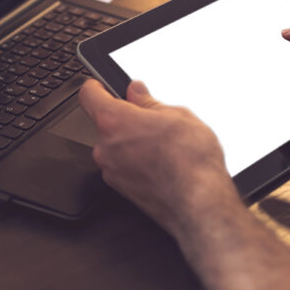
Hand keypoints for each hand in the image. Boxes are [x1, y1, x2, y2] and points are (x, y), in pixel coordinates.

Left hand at [78, 79, 238, 236]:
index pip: (89, 94)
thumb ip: (149, 102)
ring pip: (117, 147)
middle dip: (127, 119)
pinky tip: (163, 164)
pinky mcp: (122, 191)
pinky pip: (124, 167)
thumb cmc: (191, 162)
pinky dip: (138, 163)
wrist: (200, 205)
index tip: (103, 85)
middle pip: (106, 123)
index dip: (96, 86)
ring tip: (165, 146)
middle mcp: (105, 148)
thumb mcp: (177, 115)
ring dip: (133, 143)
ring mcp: (112, 172)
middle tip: (153, 119)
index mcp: (114, 121)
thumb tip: (137, 93)